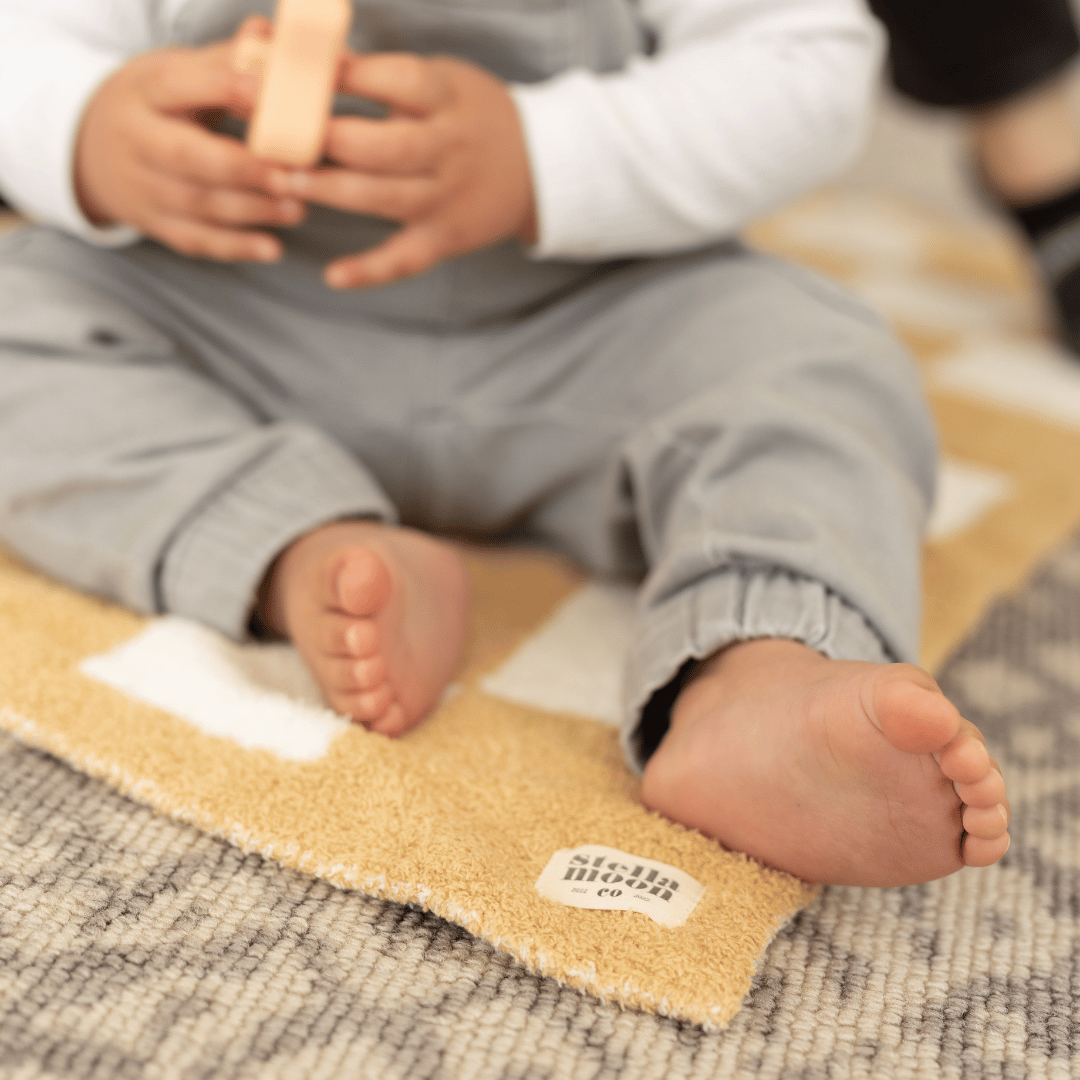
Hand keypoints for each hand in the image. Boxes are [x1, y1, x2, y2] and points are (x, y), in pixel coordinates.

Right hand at [74, 21, 303, 262]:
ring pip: (197, 203)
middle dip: (243, 168)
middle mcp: (136, 139)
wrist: (92, 150)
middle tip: (293, 175)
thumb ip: (225, 60)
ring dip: (252, 209)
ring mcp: (142, 186)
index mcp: (144, 90)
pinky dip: (235, 248)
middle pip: (187, 156)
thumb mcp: (178, 73)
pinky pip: (195, 240)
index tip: (271, 96)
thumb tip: (269, 34)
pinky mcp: (154, 224)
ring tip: (299, 207)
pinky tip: (273, 248)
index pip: (181, 86)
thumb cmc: (156, 105)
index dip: (226, 89)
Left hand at [269, 53, 536, 287]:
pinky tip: (333, 276)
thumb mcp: (444, 81)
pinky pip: (405, 259)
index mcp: (448, 100)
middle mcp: (449, 150)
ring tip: (283, 180)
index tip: (296, 70)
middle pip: (385, 147)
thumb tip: (314, 62)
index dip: (346, 77)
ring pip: (385, 198)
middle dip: (327, 139)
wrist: (541, 168)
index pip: (396, 82)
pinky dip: (370, 271)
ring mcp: (446, 198)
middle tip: (276, 133)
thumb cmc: (475, 115)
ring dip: (332, 191)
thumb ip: (386, 77)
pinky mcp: (444, 238)